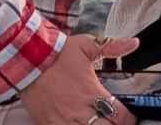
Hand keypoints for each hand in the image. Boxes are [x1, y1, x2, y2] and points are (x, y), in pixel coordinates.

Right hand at [20, 34, 141, 124]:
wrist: (27, 60)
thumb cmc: (56, 54)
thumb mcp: (87, 46)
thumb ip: (113, 47)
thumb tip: (133, 43)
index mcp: (93, 93)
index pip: (122, 116)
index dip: (128, 118)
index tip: (127, 115)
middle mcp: (81, 111)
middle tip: (112, 119)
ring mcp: (64, 121)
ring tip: (95, 121)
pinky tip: (76, 123)